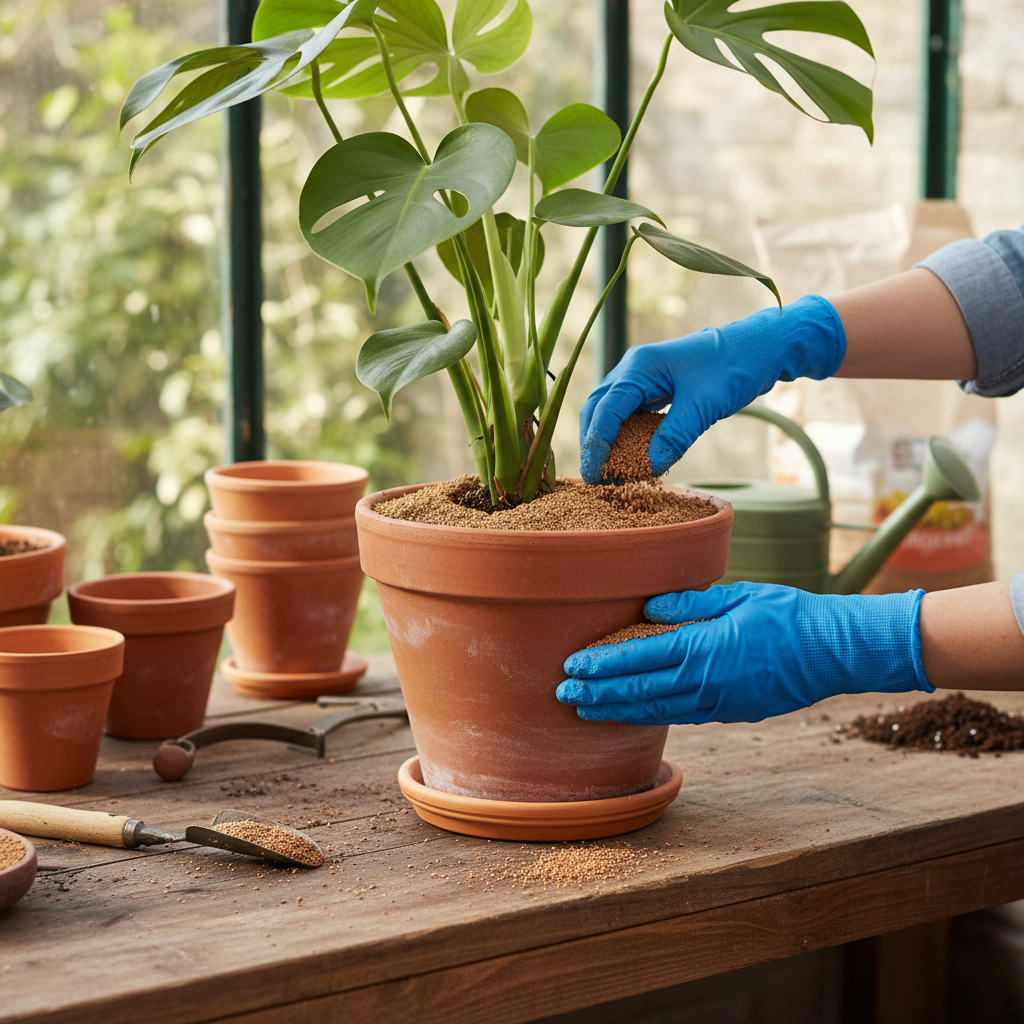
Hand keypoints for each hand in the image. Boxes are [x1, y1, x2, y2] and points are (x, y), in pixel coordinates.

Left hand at [557, 582, 932, 724]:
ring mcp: (717, 701)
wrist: (834, 652)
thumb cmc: (788, 615)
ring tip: (586, 710)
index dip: (601, 665)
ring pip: (655, 709)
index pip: (637, 657)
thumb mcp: (738, 595)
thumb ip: (691, 601)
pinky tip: (632, 714)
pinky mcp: (730, 712)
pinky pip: (681, 716)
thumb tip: (649, 605)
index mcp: (703, 645)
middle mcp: (704, 680)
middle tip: (563, 695)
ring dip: (617, 711)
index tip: (572, 667)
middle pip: (638, 690)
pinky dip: (650, 716)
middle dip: (597, 693)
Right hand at [578, 295, 845, 483]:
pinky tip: (635, 456)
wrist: (761, 348)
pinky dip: (630, 436)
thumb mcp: (703, 406)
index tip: (592, 476)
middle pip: (598, 409)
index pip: (605, 410)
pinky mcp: (658, 387)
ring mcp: (644, 377)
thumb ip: (674, 437)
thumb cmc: (733, 368)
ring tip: (612, 471)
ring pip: (613, 412)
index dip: (595, 445)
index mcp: (639, 367)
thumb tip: (649, 467)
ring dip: (610, 440)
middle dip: (594, 442)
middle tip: (595, 477)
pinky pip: (633, 414)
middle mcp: (635, 369)